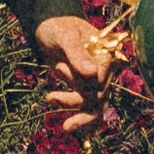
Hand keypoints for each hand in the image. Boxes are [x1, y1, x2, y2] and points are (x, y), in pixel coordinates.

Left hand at [32, 8, 114, 143]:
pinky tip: (71, 125)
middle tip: (62, 118)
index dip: (84, 81)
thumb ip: (78, 53)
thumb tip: (92, 73)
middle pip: (99, 95)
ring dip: (79, 113)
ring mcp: (95, 80)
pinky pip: (87, 106)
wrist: (48, 28)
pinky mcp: (84, 87)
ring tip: (62, 121)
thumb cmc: (57, 27)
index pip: (102, 77)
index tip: (60, 68)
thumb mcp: (64, 37)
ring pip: (94, 104)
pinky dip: (80, 116)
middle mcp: (104, 69)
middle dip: (79, 105)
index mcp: (105, 53)